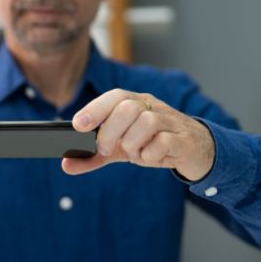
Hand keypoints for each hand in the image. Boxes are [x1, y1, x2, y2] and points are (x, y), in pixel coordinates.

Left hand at [63, 89, 214, 180]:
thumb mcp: (120, 150)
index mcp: (136, 103)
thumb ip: (93, 156)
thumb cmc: (153, 144)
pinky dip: (151, 153)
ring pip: (146, 122)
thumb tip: (66, 165)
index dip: (95, 109)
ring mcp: (169, 121)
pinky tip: (151, 157)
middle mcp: (152, 107)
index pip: (114, 96)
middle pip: (127, 107)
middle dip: (110, 131)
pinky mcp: (182, 139)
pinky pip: (163, 142)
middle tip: (104, 148)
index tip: (78, 126)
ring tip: (134, 153)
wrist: (194, 151)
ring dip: (132, 143)